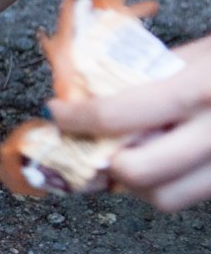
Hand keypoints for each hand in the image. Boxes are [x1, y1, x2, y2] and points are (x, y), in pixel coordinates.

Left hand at [48, 35, 210, 211]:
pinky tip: (161, 161)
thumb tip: (86, 95)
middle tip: (91, 144)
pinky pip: (189, 198)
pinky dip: (165, 186)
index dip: (77, 118)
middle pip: (138, 173)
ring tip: (127, 155)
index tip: (58, 112)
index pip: (118, 115)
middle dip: (105, 162)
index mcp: (201, 89)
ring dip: (133, 182)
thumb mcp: (197, 54)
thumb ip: (146, 77)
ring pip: (163, 198)